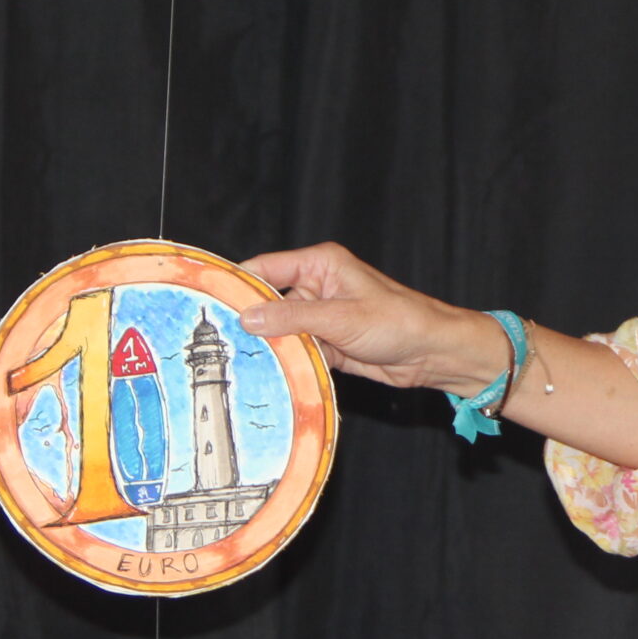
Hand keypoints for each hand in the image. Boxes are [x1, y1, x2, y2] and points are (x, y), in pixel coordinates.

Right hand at [239, 243, 507, 396]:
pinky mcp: (327, 343)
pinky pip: (296, 351)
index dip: (236, 283)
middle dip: (246, 320)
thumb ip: (292, 317)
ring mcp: (320, 316)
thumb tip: (248, 316)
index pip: (265, 268)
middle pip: (267, 301)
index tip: (205, 300)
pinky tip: (263, 375)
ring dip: (265, 346)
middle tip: (213, 341)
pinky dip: (285, 362)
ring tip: (232, 362)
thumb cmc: (399, 321)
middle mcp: (316, 286)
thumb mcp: (341, 318)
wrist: (432, 353)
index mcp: (320, 263)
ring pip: (279, 330)